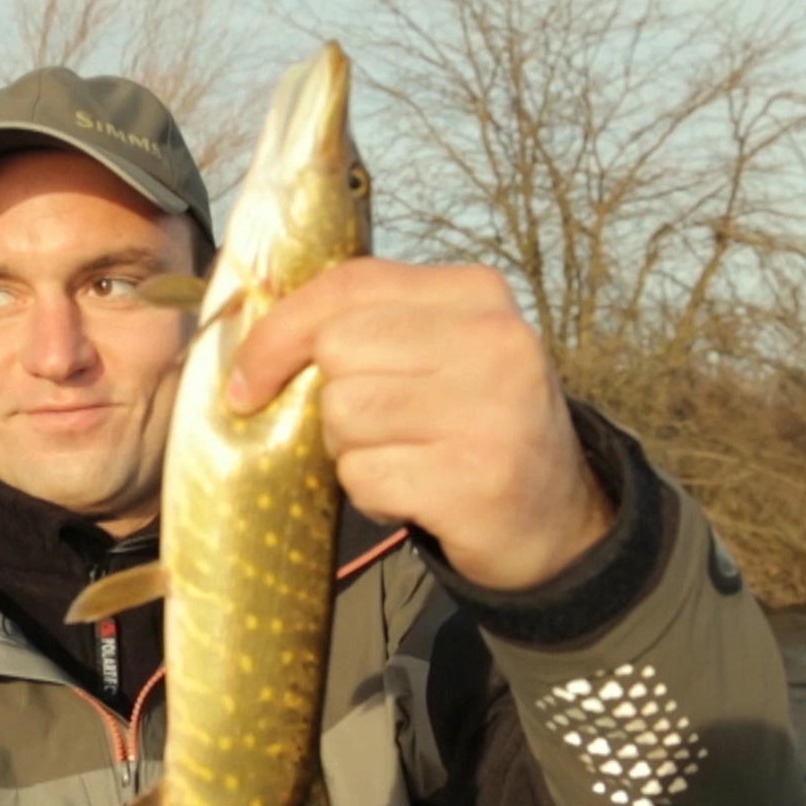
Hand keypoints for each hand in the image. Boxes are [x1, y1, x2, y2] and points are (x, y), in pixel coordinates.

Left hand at [224, 259, 614, 590]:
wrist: (558, 519)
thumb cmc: (472, 426)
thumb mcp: (440, 353)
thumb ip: (369, 326)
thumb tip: (254, 336)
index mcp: (476, 294)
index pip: (348, 286)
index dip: (279, 331)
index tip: (247, 377)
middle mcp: (493, 341)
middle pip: (338, 350)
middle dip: (328, 400)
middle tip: (370, 431)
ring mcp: (490, 410)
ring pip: (343, 414)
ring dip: (350, 451)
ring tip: (402, 460)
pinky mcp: (475, 478)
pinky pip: (364, 475)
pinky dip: (370, 494)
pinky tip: (414, 494)